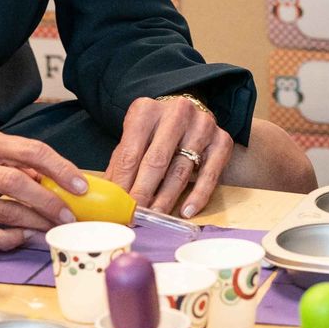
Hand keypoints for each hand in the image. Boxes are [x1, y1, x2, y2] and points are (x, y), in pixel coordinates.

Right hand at [0, 129, 87, 250]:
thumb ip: (21, 163)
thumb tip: (63, 181)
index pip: (31, 151)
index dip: (60, 169)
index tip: (82, 187)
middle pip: (15, 182)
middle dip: (47, 202)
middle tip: (69, 217)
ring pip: (1, 212)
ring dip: (32, 224)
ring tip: (53, 230)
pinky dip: (7, 238)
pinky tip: (24, 238)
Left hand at [106, 96, 232, 218]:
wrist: (191, 116)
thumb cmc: (156, 133)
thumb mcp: (134, 140)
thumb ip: (121, 165)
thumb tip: (106, 195)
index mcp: (146, 110)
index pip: (131, 152)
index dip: (123, 182)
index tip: (119, 206)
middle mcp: (176, 112)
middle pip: (156, 160)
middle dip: (143, 192)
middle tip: (136, 215)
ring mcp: (202, 124)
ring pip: (181, 169)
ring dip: (167, 198)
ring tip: (156, 216)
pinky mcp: (222, 140)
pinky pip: (209, 174)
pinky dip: (197, 196)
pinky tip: (186, 211)